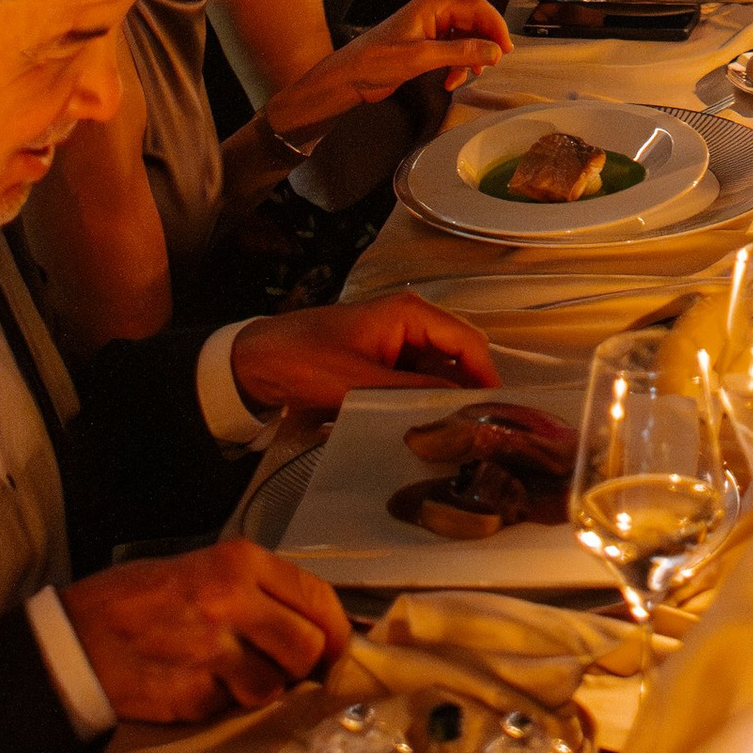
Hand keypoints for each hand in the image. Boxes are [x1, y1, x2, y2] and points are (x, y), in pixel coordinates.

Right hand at [59, 542, 349, 722]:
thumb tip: (309, 623)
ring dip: (261, 691)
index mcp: (239, 562)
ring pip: (273, 685)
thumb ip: (257, 591)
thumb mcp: (204, 569)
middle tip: (283, 671)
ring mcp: (211, 649)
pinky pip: (229, 708)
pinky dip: (220, 705)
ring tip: (231, 677)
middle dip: (301, 667)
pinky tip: (194, 686)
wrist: (75, 636)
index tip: (336, 650)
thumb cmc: (140, 599)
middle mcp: (231, 600)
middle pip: (306, 646)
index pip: (315, 596)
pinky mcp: (190, 692)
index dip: (335, 630)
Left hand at [230, 287, 496, 417]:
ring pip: (437, 374)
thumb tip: (457, 406)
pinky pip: (413, 384)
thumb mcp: (359, 381)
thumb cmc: (305, 361)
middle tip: (476, 433)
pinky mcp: (380, 366)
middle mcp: (409, 324)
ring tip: (453, 439)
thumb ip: (412, 391)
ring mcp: (394, 345)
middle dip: (466, 391)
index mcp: (409, 313)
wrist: (255, 365)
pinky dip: (419, 404)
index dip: (485, 375)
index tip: (497, 413)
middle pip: (456, 357)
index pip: (467, 341)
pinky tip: (421, 432)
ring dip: (441, 401)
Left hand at [265, 0, 509, 140]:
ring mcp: (429, 30)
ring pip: (465, 39)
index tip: (506, 48)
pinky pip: (452, 51)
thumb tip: (493, 51)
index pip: (476, 7)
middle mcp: (434, 13)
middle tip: (490, 65)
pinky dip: (456, 66)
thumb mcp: (421, 57)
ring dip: (468, 59)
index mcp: (433, 5)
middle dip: (483, 45)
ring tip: (464, 78)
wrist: (348, 78)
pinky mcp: (425, 46)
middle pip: (473, 23)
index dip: (495, 26)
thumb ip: (459, 52)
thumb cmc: (377, 60)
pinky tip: (450, 81)